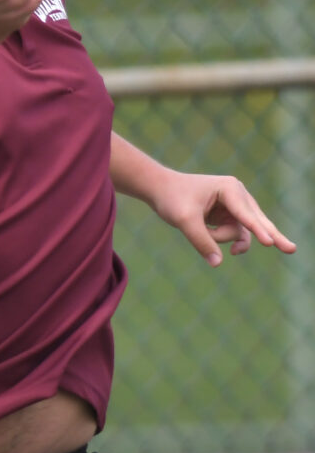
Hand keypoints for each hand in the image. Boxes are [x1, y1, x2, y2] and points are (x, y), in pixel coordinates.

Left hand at [152, 170, 296, 266]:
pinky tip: (214, 237)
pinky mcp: (230, 217)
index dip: (257, 230)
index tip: (269, 243)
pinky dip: (221, 239)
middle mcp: (238, 195)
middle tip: (292, 250)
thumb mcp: (183, 220)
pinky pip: (235, 236)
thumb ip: (200, 241)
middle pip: (258, 222)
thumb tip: (217, 263)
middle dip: (271, 236)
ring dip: (220, 237)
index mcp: (230, 188)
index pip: (245, 215)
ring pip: (240, 233)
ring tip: (200, 225)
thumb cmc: (172, 198)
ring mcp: (236, 207)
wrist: (160, 189)